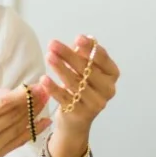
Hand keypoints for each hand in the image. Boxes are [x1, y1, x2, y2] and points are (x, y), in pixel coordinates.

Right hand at [0, 85, 52, 156]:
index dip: (22, 94)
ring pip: (18, 128)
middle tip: (47, 88)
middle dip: (32, 101)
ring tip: (47, 100)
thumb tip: (6, 92)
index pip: (2, 104)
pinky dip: (33, 132)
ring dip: (35, 114)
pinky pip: (17, 142)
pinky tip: (44, 121)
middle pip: (13, 116)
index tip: (36, 84)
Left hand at [39, 35, 120, 151]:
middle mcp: (108, 89)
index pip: (103, 59)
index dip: (90, 48)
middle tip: (53, 44)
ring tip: (49, 57)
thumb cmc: (81, 86)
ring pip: (76, 83)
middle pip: (87, 70)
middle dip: (69, 55)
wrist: (76, 119)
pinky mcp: (80, 114)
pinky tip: (44, 79)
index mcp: (112, 74)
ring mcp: (96, 103)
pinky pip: (65, 98)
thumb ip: (83, 54)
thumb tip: (82, 40)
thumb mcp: (83, 69)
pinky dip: (53, 88)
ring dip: (60, 68)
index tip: (78, 38)